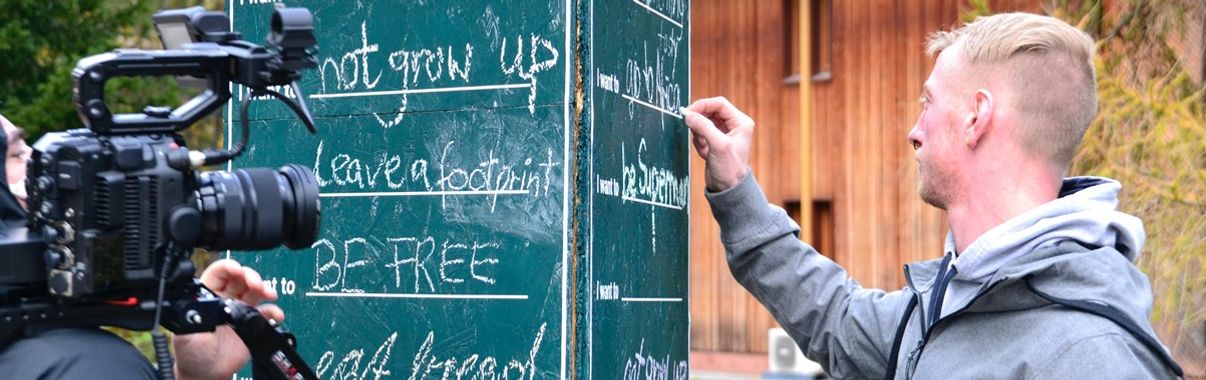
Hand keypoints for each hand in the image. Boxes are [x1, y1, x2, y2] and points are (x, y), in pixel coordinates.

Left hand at [173, 259, 284, 379]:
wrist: (207, 373)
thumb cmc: (191, 354)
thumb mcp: (184, 335)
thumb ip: (190, 318)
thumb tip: (196, 304)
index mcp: (208, 297)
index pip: (218, 273)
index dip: (228, 267)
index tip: (237, 270)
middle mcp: (226, 300)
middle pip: (241, 278)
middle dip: (250, 276)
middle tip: (255, 283)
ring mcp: (240, 311)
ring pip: (255, 291)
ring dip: (264, 288)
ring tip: (269, 294)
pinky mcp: (252, 324)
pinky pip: (267, 313)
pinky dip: (274, 311)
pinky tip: (275, 314)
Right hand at [680, 97, 753, 191]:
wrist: (727, 189)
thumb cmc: (730, 169)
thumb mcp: (718, 145)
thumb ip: (703, 127)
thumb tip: (688, 114)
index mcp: (740, 122)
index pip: (719, 104)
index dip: (703, 105)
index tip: (688, 112)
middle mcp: (733, 125)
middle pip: (710, 111)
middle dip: (699, 120)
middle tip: (690, 127)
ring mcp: (723, 133)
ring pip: (704, 122)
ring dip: (698, 132)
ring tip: (702, 146)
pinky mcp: (714, 141)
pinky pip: (701, 132)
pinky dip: (698, 141)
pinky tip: (704, 152)